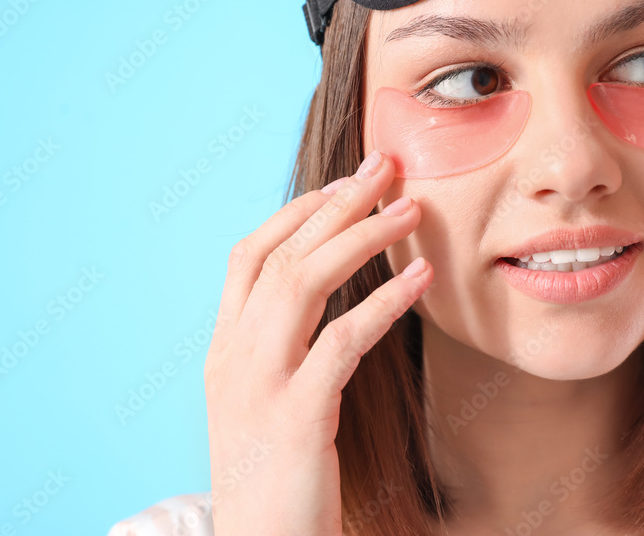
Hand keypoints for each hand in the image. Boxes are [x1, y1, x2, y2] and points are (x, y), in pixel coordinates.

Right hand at [203, 151, 430, 534]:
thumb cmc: (274, 476)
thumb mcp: (263, 402)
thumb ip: (282, 349)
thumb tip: (326, 303)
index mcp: (224, 349)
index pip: (248, 256)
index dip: (296, 212)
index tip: (340, 184)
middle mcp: (233, 356)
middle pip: (283, 255)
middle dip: (336, 203)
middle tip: (384, 166)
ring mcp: (259, 384)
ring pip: (305, 283)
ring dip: (362, 237)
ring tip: (411, 207)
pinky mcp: (295, 417)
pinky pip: (342, 341)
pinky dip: (384, 302)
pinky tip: (419, 277)